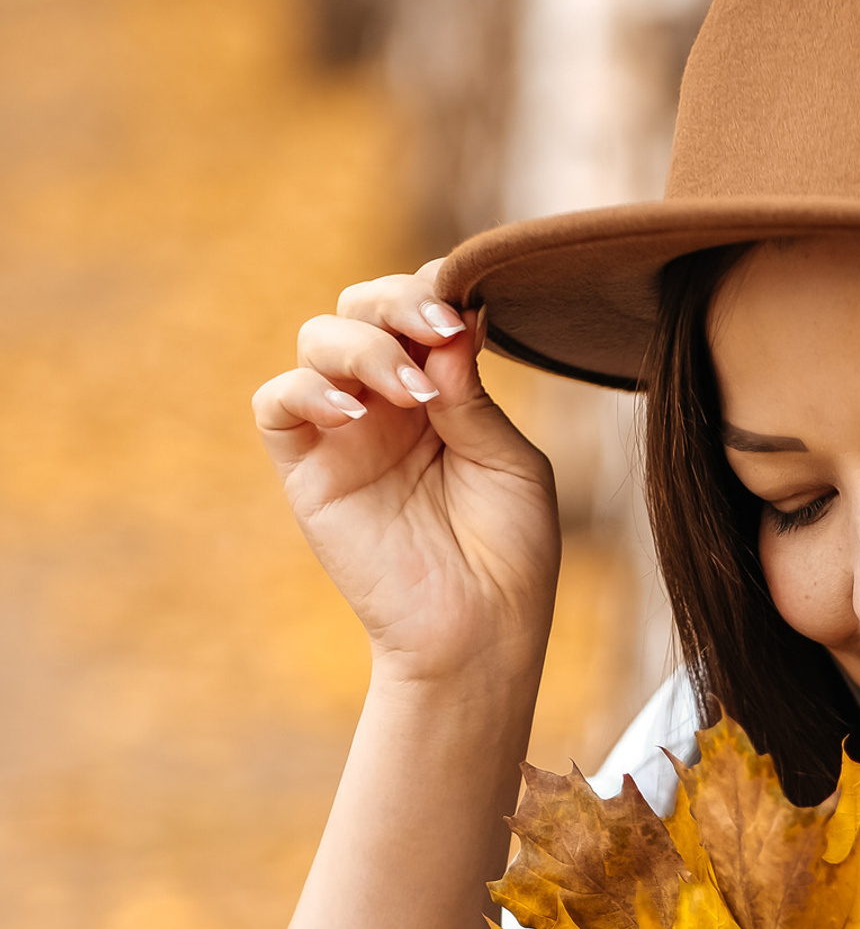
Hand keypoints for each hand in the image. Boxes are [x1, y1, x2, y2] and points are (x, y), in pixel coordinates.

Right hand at [251, 261, 560, 683]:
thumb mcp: (510, 463)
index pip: (420, 310)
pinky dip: (309, 391)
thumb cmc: (509, 553)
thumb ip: (473, 396)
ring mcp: (345, 430)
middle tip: (437, 331)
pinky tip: (356, 414)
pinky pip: (278, 403)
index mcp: (443, 390)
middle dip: (396, 303)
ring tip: (413, 393)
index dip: (434, 295)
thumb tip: (449, 330)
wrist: (480, 633)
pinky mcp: (308, 469)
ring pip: (320, 339)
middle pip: (363, 306)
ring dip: (366, 347)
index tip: (466, 314)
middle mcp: (389, 401)